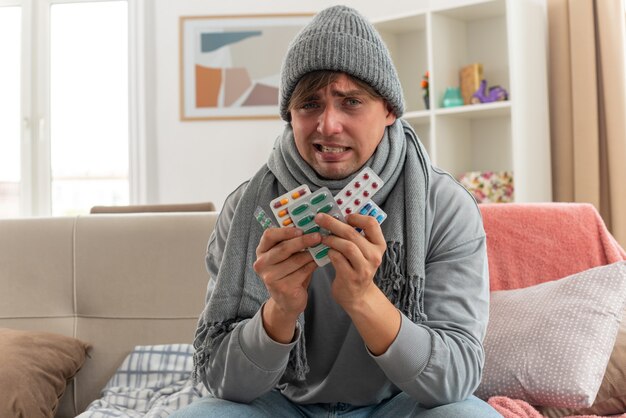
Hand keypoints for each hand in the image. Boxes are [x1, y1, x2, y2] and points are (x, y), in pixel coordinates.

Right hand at [253, 226, 320, 341]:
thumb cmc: (288, 273)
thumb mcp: (286, 257)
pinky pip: (302, 271)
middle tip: (317, 236)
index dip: (285, 231)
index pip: (269, 235)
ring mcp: (270, 277)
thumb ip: (292, 243)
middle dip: (303, 241)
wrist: (287, 301)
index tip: (301, 229)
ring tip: (321, 248)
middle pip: (284, 248)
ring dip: (311, 253)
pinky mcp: (283, 287)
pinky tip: (318, 262)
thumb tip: (311, 228)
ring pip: (295, 260)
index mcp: (261, 252)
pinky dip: (312, 265)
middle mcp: (261, 264)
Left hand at [314, 213, 386, 311]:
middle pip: (353, 234)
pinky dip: (330, 252)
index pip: (372, 224)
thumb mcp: (363, 252)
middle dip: (334, 224)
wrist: (358, 296)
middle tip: (320, 218)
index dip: (357, 217)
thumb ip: (356, 236)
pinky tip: (326, 251)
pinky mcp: (351, 278)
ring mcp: (364, 269)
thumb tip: (336, 216)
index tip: (344, 217)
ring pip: (347, 246)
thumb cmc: (357, 268)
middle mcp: (374, 256)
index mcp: (379, 245)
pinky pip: (338, 259)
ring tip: (322, 237)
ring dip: (331, 239)